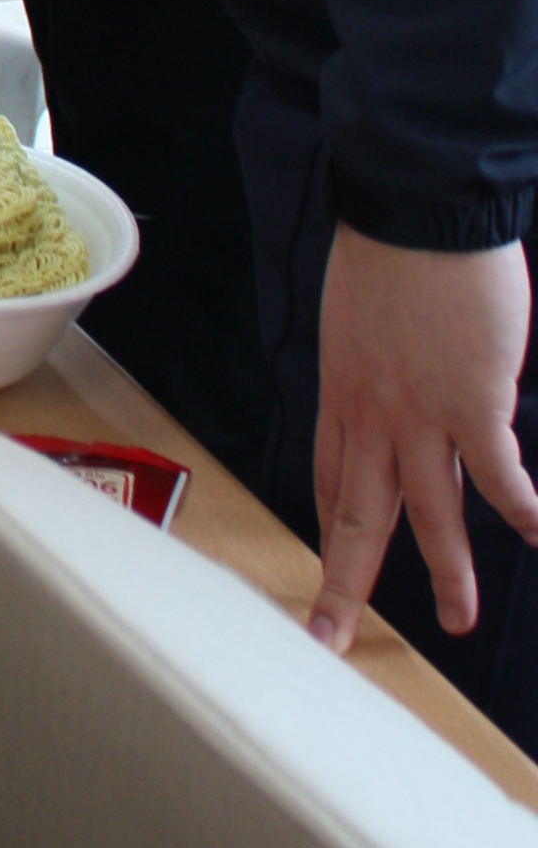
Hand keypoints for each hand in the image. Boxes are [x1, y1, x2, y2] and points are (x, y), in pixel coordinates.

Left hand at [309, 224, 537, 651]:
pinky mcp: (472, 402)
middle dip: (347, 584)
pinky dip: (521, 509)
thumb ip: (375, 366)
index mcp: (342, 393)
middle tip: (333, 638)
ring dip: (445, 571)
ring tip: (457, 620)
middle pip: (357, 516)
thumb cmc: (392, 248)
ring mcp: (420, 414)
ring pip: (428, 514)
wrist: (417, 209)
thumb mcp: (356, 319)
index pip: (331, 481)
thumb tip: (399, 385)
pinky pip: (497, 474)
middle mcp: (372, 415)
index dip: (331, 532)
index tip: (328, 572)